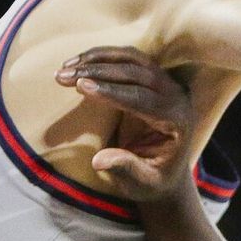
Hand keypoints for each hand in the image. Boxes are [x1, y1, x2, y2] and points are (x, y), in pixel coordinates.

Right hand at [56, 46, 195, 199]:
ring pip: (132, 58)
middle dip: (97, 72)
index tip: (81, 86)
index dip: (112, 92)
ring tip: (64, 67)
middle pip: (136, 73)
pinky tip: (76, 63)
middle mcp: (176, 97)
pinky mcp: (154, 77)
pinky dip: (101, 57)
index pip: (144, 100)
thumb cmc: (154, 180)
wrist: (167, 174)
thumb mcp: (143, 183)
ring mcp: (166, 84)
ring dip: (96, 59)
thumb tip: (100, 160)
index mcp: (178, 121)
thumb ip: (126, 169)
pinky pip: (128, 58)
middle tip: (62, 76)